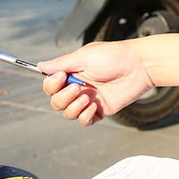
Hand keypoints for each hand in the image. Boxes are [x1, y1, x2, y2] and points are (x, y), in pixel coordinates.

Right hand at [38, 42, 159, 125]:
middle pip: (56, 102)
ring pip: (68, 114)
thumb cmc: (113, 56)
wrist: (139, 66)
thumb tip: (40, 66)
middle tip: (78, 88)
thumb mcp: (84, 57)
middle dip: (62, 98)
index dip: (52, 85)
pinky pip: (84, 121)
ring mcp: (88, 100)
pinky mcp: (100, 110)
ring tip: (88, 97)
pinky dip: (84, 116)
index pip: (50, 86)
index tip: (62, 77)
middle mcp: (78, 87)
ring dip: (73, 107)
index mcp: (72, 73)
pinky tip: (93, 106)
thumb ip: (61, 63)